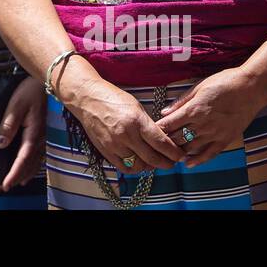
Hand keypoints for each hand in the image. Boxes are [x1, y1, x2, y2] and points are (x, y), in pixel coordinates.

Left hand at [0, 76, 45, 190]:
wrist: (49, 79)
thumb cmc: (31, 90)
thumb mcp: (16, 105)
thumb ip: (8, 125)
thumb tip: (0, 144)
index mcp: (33, 133)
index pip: (22, 159)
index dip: (13, 173)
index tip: (5, 184)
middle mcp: (40, 139)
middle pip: (29, 165)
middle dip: (16, 177)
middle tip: (2, 187)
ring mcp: (44, 137)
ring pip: (35, 162)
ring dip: (23, 174)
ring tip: (13, 183)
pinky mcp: (44, 133)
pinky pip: (38, 156)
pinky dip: (31, 166)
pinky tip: (28, 170)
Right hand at [65, 72, 182, 172]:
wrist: (87, 98)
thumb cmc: (113, 98)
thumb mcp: (136, 106)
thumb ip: (148, 125)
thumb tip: (161, 141)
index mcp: (137, 120)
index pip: (161, 143)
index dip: (174, 152)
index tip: (180, 155)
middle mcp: (126, 134)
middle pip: (152, 158)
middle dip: (166, 163)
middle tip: (172, 162)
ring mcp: (114, 144)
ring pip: (139, 165)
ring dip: (150, 166)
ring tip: (154, 162)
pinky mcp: (105, 150)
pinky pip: (124, 167)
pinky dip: (134, 168)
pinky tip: (139, 162)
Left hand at [155, 67, 266, 167]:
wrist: (252, 88)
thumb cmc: (225, 82)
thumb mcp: (199, 86)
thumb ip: (181, 101)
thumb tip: (165, 112)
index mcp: (194, 109)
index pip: (170, 124)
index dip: (159, 129)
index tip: (150, 131)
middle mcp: (203, 124)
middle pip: (178, 138)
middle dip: (166, 141)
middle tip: (156, 144)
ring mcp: (215, 133)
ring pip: (191, 148)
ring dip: (179, 151)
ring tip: (168, 153)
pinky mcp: (226, 139)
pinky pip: (210, 154)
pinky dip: (198, 160)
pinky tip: (189, 163)